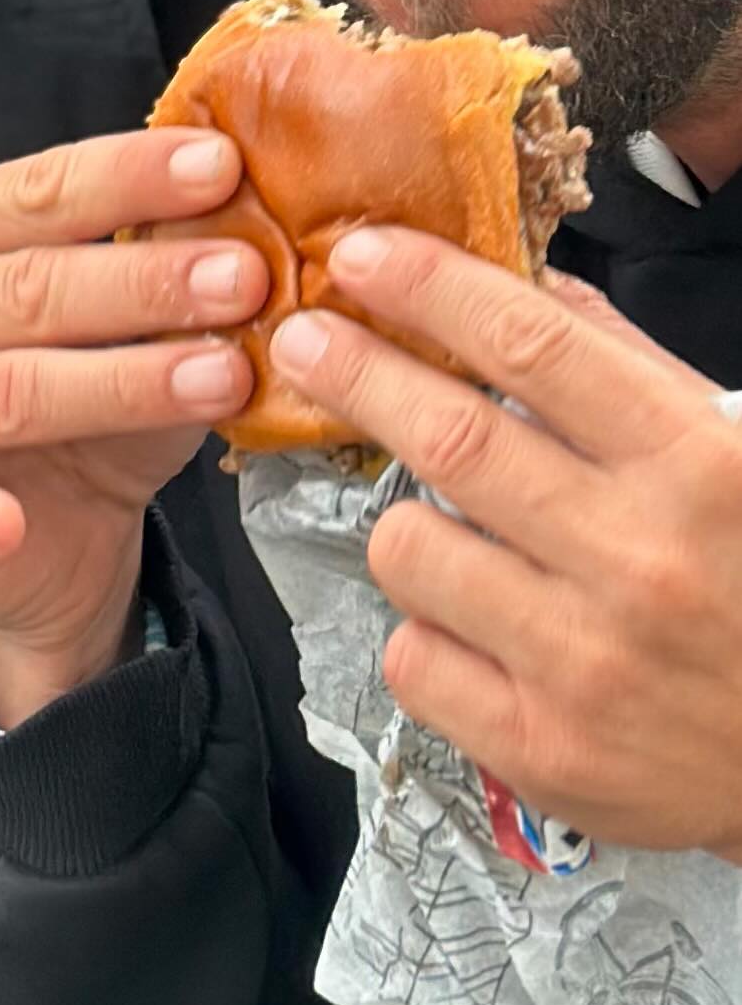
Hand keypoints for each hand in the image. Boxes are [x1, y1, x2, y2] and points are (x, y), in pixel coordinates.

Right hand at [0, 128, 266, 722]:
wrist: (40, 539)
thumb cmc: (79, 401)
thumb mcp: (118, 327)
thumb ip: (155, 276)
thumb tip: (245, 219)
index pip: (29, 193)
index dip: (126, 177)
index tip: (222, 166)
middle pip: (21, 288)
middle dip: (143, 280)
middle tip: (246, 278)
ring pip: (3, 392)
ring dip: (120, 385)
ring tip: (225, 378)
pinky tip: (6, 522)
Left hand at [270, 231, 741, 856]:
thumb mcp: (738, 456)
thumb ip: (634, 371)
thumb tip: (528, 286)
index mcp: (696, 466)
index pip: (534, 346)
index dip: (431, 288)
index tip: (363, 253)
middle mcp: (637, 560)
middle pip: (450, 438)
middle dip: (356, 371)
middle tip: (306, 338)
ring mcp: (583, 663)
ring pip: (409, 549)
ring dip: (404, 520)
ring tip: (444, 526)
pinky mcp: (540, 750)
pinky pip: (412, 657)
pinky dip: (424, 629)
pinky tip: (472, 625)